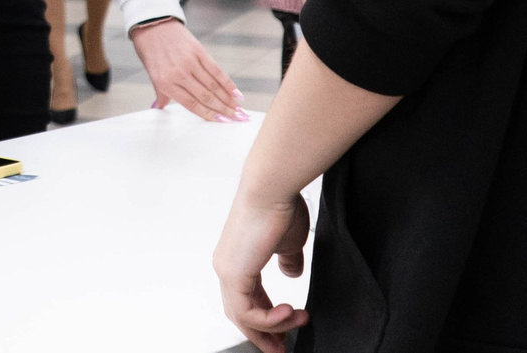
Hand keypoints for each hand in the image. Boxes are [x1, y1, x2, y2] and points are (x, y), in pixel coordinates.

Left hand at [130, 18, 245, 121]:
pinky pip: (216, 70)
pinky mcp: (198, 51)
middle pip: (206, 97)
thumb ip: (161, 92)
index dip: (209, 115)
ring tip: (239, 109)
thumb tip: (159, 107)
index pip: (192, 104)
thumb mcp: (152, 74)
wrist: (151, 25)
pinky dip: (227, 82)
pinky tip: (236, 92)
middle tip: (237, 119)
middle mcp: (178, 74)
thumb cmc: (150, 50)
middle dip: (224, 110)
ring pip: (213, 85)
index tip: (223, 122)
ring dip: (229, 99)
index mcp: (166, 83)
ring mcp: (190, 62)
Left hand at [213, 189, 310, 352]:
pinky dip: (269, 320)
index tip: (285, 332)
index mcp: (237, 259)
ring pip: (244, 317)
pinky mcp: (232, 273)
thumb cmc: (280, 207)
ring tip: (300, 321)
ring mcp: (227, 270)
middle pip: (241, 314)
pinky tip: (290, 315)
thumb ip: (288, 261)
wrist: (273, 189)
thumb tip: (291, 273)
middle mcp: (227, 266)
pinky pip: (247, 312)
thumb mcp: (288, 242)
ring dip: (274, 327)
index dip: (266, 319)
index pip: (247, 299)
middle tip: (282, 348)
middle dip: (264, 334)